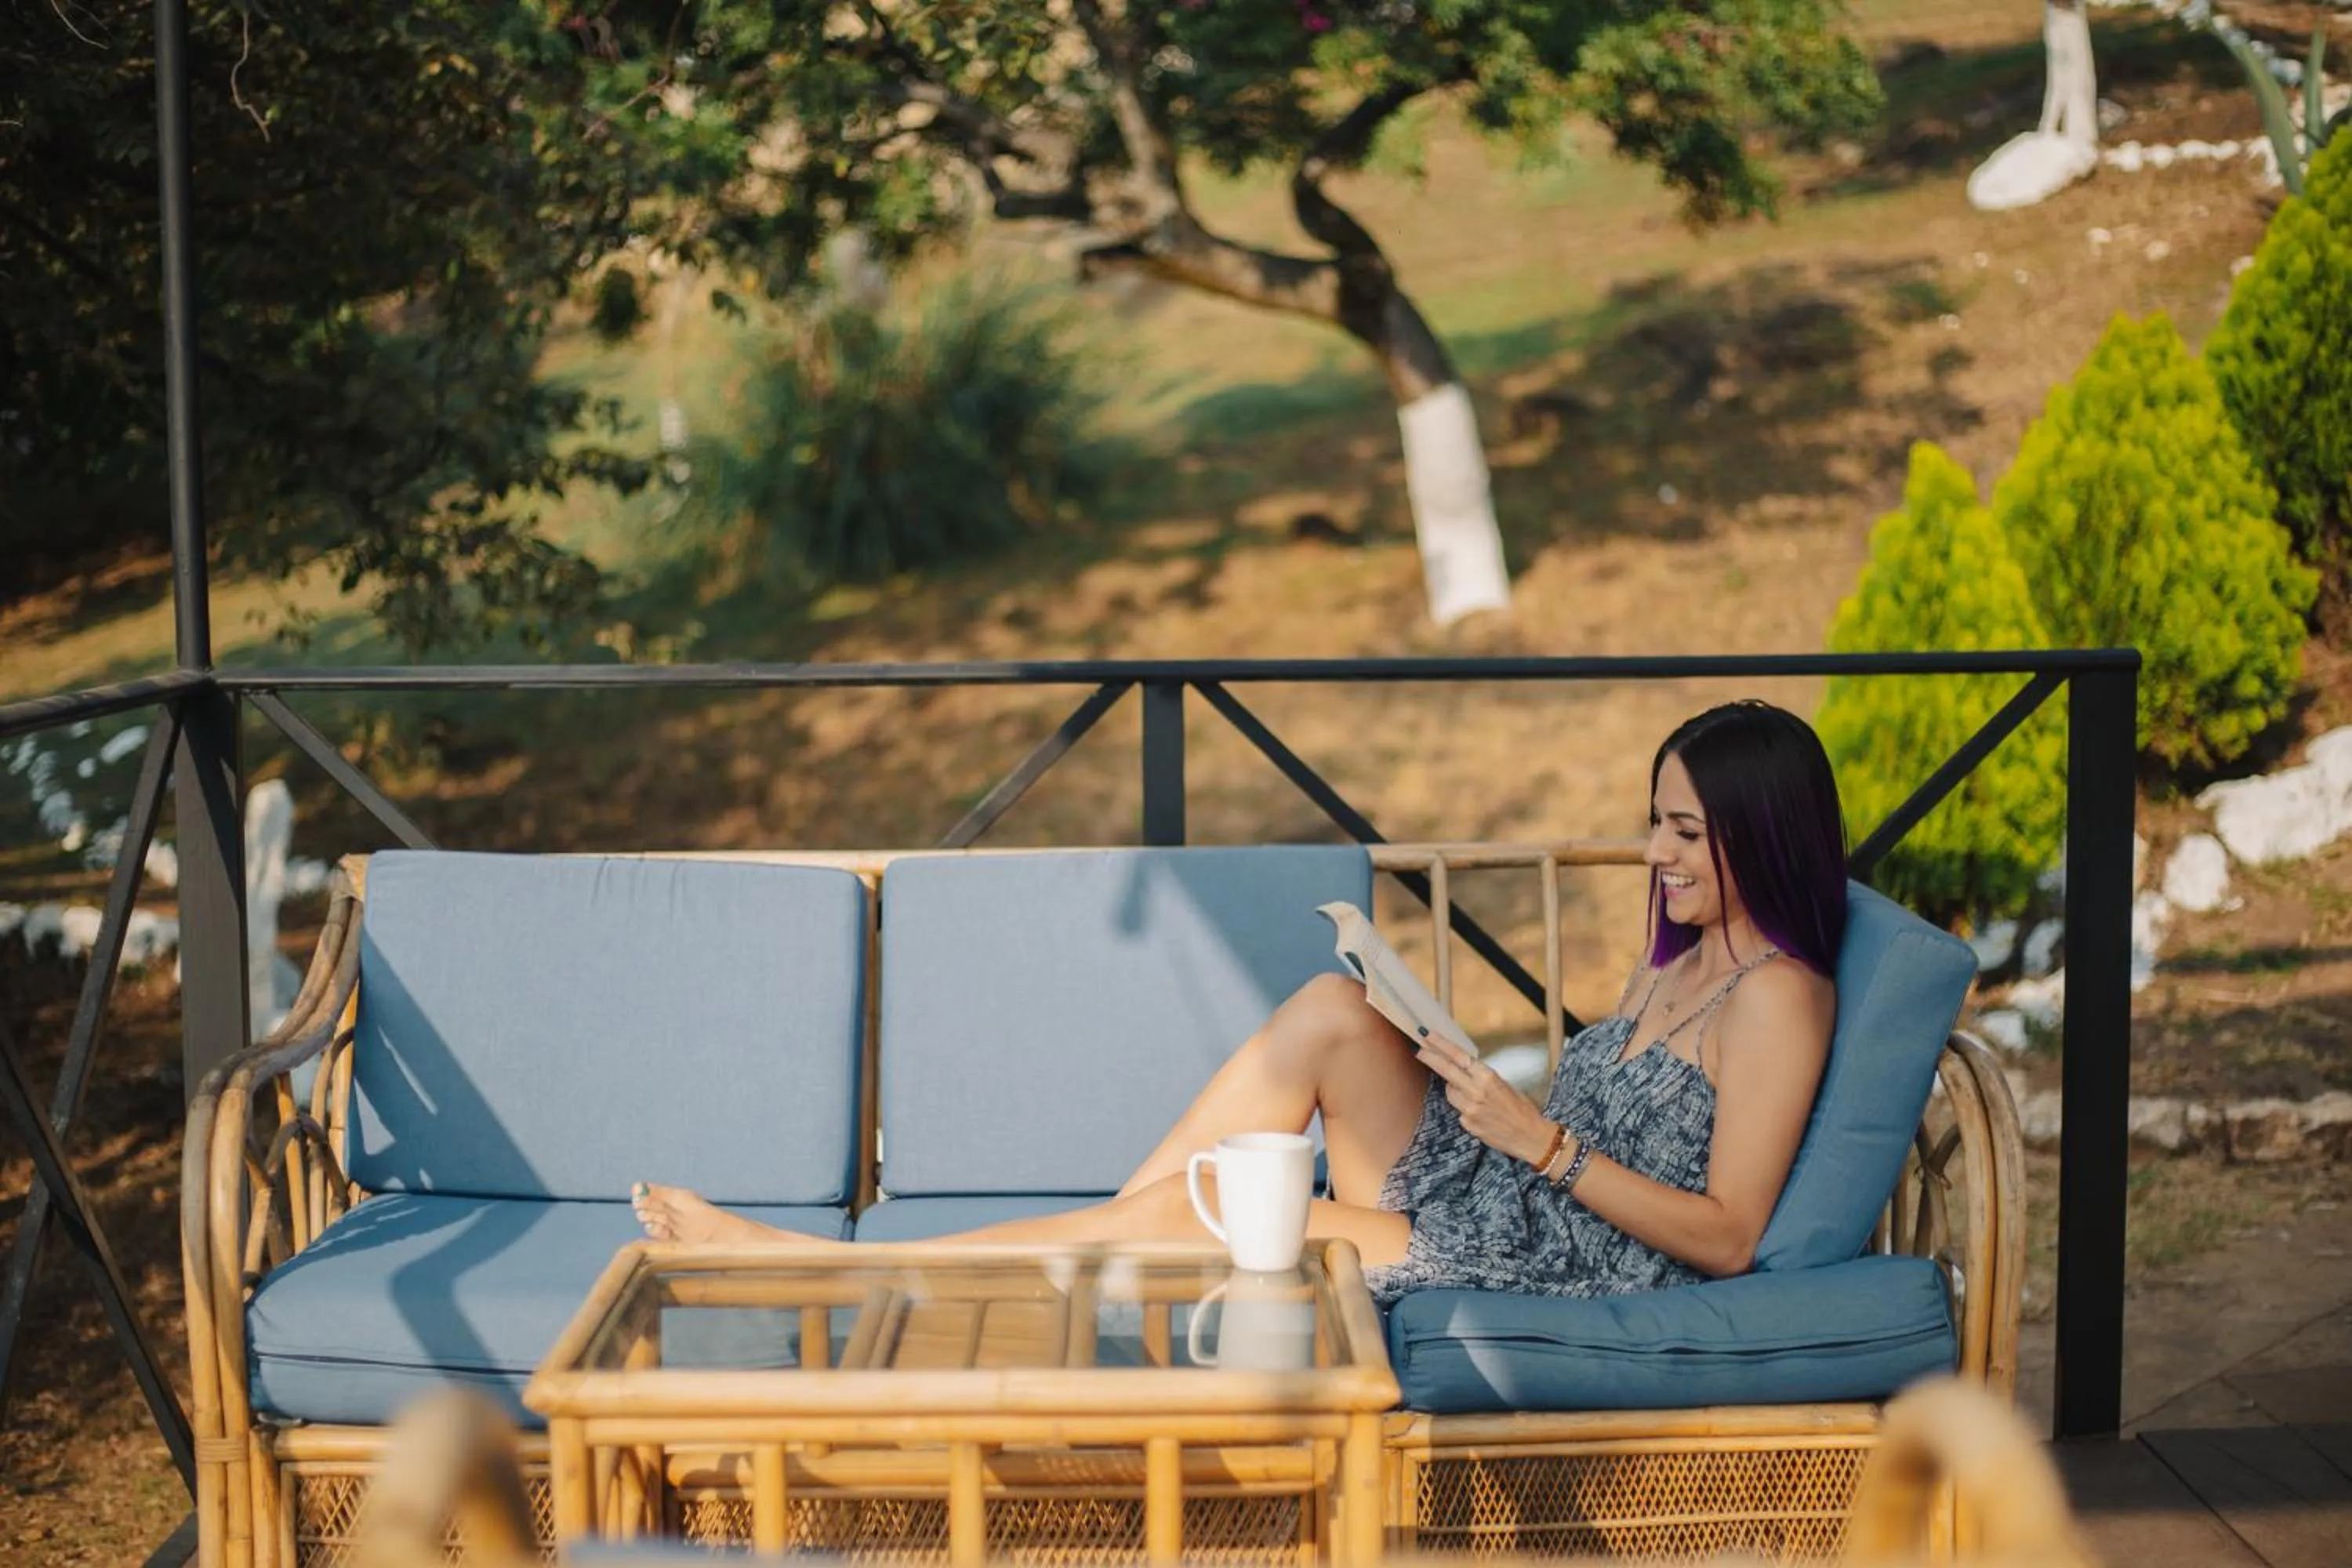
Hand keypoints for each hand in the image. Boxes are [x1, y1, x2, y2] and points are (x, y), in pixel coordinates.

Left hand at [1413, 1033, 1557, 1166]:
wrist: (1530, 1137)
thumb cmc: (1522, 1109)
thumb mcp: (1504, 1085)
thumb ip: (1482, 1077)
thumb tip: (1463, 1069)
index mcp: (1488, 1077)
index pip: (1458, 1056)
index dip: (1441, 1045)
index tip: (1429, 1036)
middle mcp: (1476, 1091)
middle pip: (1446, 1070)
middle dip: (1430, 1058)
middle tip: (1419, 1049)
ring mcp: (1469, 1109)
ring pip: (1450, 1092)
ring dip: (1454, 1088)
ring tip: (1473, 1094)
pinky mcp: (1467, 1124)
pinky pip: (1459, 1110)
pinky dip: (1465, 1108)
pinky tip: (1481, 1113)